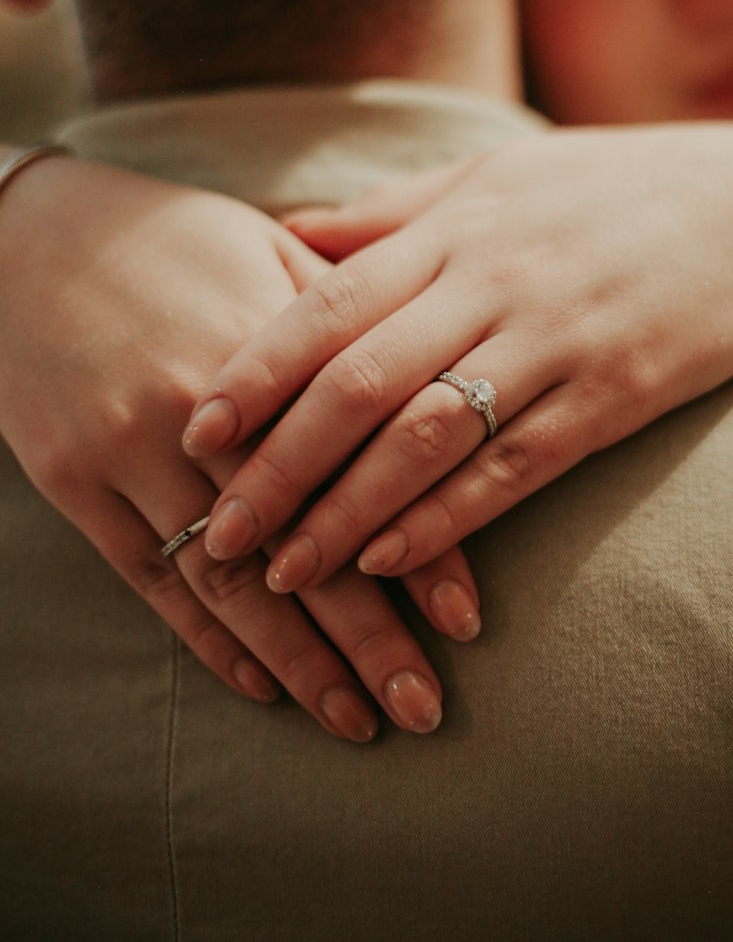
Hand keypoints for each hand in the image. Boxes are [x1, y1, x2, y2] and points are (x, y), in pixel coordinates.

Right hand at [0, 154, 479, 737]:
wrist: (25, 236)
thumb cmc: (174, 238)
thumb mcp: (271, 252)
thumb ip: (351, 319)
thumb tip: (443, 368)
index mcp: (265, 350)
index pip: (356, 473)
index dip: (414, 550)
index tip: (465, 622)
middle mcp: (198, 414)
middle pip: (296, 545)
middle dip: (365, 637)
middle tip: (424, 708)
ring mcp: (127, 454)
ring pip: (224, 581)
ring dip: (295, 661)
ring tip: (356, 719)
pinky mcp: (73, 482)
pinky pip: (147, 578)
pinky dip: (204, 637)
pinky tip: (261, 682)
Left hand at [183, 124, 732, 587]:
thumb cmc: (620, 188)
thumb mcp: (502, 174)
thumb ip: (394, 209)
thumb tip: (289, 230)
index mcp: (459, 224)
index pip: (332, 302)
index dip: (257, 371)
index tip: (196, 430)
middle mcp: (496, 281)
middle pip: (360, 382)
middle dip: (278, 464)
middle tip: (215, 532)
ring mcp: (558, 340)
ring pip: (427, 436)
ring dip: (346, 512)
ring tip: (285, 569)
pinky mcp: (613, 397)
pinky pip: (515, 466)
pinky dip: (446, 517)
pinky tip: (389, 559)